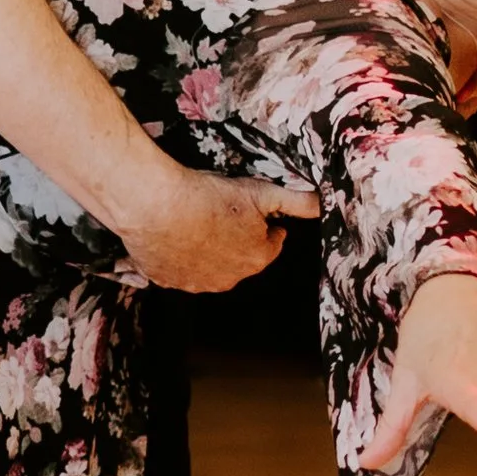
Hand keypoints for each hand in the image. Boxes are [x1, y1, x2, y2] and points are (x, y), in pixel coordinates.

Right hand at [113, 157, 319, 293]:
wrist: (154, 205)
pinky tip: (174, 233)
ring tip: (195, 220)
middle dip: (235, 238)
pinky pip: (180, 269)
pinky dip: (179, 255)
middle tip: (219, 212)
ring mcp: (197, 283)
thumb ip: (295, 202)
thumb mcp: (258, 192)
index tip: (247, 209)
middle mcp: (230, 279)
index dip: (262, 223)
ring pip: (210, 265)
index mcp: (256, 259)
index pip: (271, 242)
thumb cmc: (205, 197)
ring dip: (207, 248)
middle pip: (241, 256)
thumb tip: (322, 203)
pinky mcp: (168, 280)